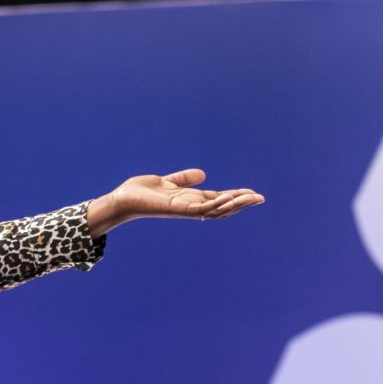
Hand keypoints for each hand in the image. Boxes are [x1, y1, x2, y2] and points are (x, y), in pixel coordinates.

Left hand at [86, 168, 263, 235]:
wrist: (122, 199)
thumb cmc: (141, 192)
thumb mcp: (168, 181)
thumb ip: (184, 179)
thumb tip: (203, 173)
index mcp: (190, 200)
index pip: (219, 199)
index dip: (236, 197)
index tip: (254, 194)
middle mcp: (190, 207)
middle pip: (222, 207)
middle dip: (241, 203)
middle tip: (260, 198)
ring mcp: (184, 209)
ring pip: (215, 210)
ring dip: (233, 204)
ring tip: (250, 198)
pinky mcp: (176, 209)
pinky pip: (200, 209)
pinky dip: (214, 204)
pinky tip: (227, 197)